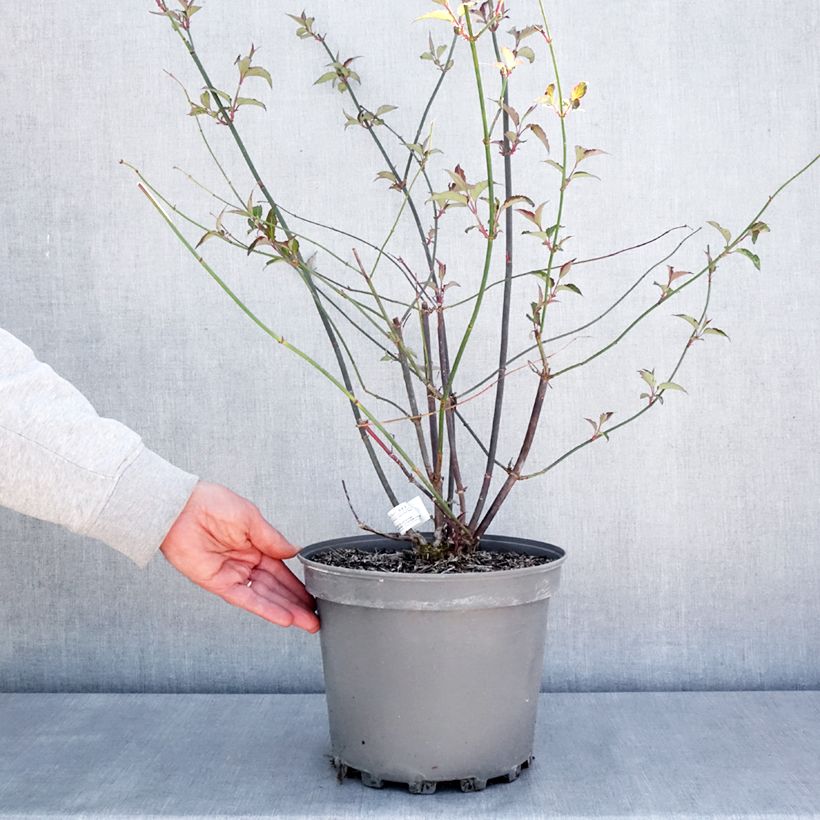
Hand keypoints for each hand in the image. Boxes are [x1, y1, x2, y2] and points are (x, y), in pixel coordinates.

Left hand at [160, 481, 318, 632]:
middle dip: (297, 603)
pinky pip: (245, 598)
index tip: (314, 595)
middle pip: (276, 587)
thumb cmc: (211, 504)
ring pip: (265, 596)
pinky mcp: (218, 583)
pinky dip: (264, 609)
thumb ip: (272, 538)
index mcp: (255, 544)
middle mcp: (245, 561)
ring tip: (307, 622)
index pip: (282, 570)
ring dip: (286, 611)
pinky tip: (283, 617)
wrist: (180, 508)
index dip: (298, 584)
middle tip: (315, 618)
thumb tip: (294, 551)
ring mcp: (232, 574)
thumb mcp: (251, 517)